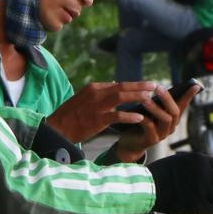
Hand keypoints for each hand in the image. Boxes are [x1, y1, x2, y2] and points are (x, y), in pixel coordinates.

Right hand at [47, 81, 168, 144]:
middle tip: (155, 86)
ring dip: (138, 96)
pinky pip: (116, 115)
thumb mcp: (84, 99)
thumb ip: (100, 93)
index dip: (134, 85)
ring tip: (152, 98)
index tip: (147, 86)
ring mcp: (96, 106)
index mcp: (93, 88)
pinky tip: (140, 117)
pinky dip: (129, 115)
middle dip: (140, 86)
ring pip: (121, 97)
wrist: (57, 129)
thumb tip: (114, 84)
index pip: (118, 84)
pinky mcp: (96, 120)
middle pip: (122, 87)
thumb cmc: (71, 116)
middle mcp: (95, 93)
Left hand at [112, 82, 200, 162]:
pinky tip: (138, 112)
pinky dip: (145, 118)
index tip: (195, 85)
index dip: (189, 96)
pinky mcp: (152, 140)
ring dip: (155, 108)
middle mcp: (171, 126)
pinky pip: (150, 127)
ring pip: (165, 119)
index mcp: (172, 117)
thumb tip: (159, 87)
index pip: (183, 105)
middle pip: (175, 112)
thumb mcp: (149, 110)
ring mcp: (163, 134)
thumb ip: (156, 102)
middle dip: (168, 99)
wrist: (129, 142)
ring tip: (145, 98)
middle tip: (159, 88)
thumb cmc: (140, 122)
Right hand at [147, 153, 212, 213]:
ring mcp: (200, 189)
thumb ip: (202, 165)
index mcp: (200, 159)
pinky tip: (198, 205)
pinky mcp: (195, 205)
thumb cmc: (163, 173)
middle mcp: (203, 173)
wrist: (145, 187)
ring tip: (210, 198)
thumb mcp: (182, 161)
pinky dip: (207, 208)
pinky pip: (212, 208)